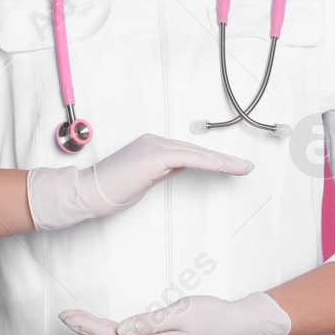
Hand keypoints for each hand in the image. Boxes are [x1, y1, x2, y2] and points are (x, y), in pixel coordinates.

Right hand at [26, 134, 252, 232]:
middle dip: (224, 159)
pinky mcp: (155, 156)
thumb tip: (181, 167)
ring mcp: (155, 146)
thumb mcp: (144, 180)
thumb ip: (163, 170)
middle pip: (197, 150)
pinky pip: (189, 158)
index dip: (212, 159)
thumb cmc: (111, 190)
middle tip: (245, 166)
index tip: (231, 166)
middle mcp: (155, 141)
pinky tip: (225, 167)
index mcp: (152, 146)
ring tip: (243, 167)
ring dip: (223, 161)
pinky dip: (210, 162)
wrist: (89, 192)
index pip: (189, 152)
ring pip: (197, 152)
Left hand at [57, 292, 291, 334]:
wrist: (235, 326)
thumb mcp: (181, 312)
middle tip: (62, 315)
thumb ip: (149, 321)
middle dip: (85, 328)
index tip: (67, 316)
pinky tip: (102, 328)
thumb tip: (120, 329)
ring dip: (95, 331)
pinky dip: (110, 333)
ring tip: (75, 319)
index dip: (87, 326)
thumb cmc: (212, 315)